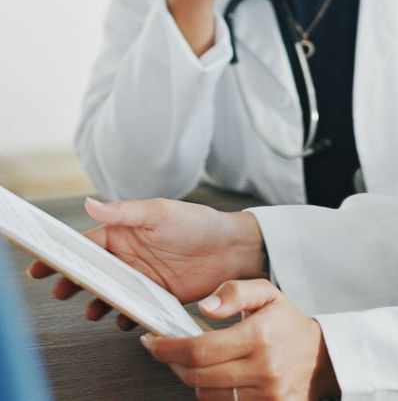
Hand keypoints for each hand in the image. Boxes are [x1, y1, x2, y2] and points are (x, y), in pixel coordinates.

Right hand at [28, 197, 265, 321]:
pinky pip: (130, 310)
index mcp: (125, 232)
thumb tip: (89, 203)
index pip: (86, 243)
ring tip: (93, 309)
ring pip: (107, 293)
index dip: (63, 254)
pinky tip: (123, 319)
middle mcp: (128, 256)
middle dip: (72, 281)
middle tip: (60, 291)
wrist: (232, 249)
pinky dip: (123, 316)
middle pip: (91, 271)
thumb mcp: (160, 213)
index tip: (41, 265)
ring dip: (96, 302)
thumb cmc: (198, 223)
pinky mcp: (154, 296)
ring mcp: (140, 277)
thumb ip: (124, 212)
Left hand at [143, 279, 339, 399]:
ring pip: (207, 394)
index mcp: (259, 335)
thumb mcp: (267, 294)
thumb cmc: (287, 323)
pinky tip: (215, 378)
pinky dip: (212, 393)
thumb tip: (205, 307)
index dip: (170, 348)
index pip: (201, 348)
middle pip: (198, 376)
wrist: (320, 357)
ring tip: (195, 362)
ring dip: (193, 379)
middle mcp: (262, 368)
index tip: (153, 343)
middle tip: (166, 351)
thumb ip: (235, 292)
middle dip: (175, 364)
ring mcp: (265, 394)